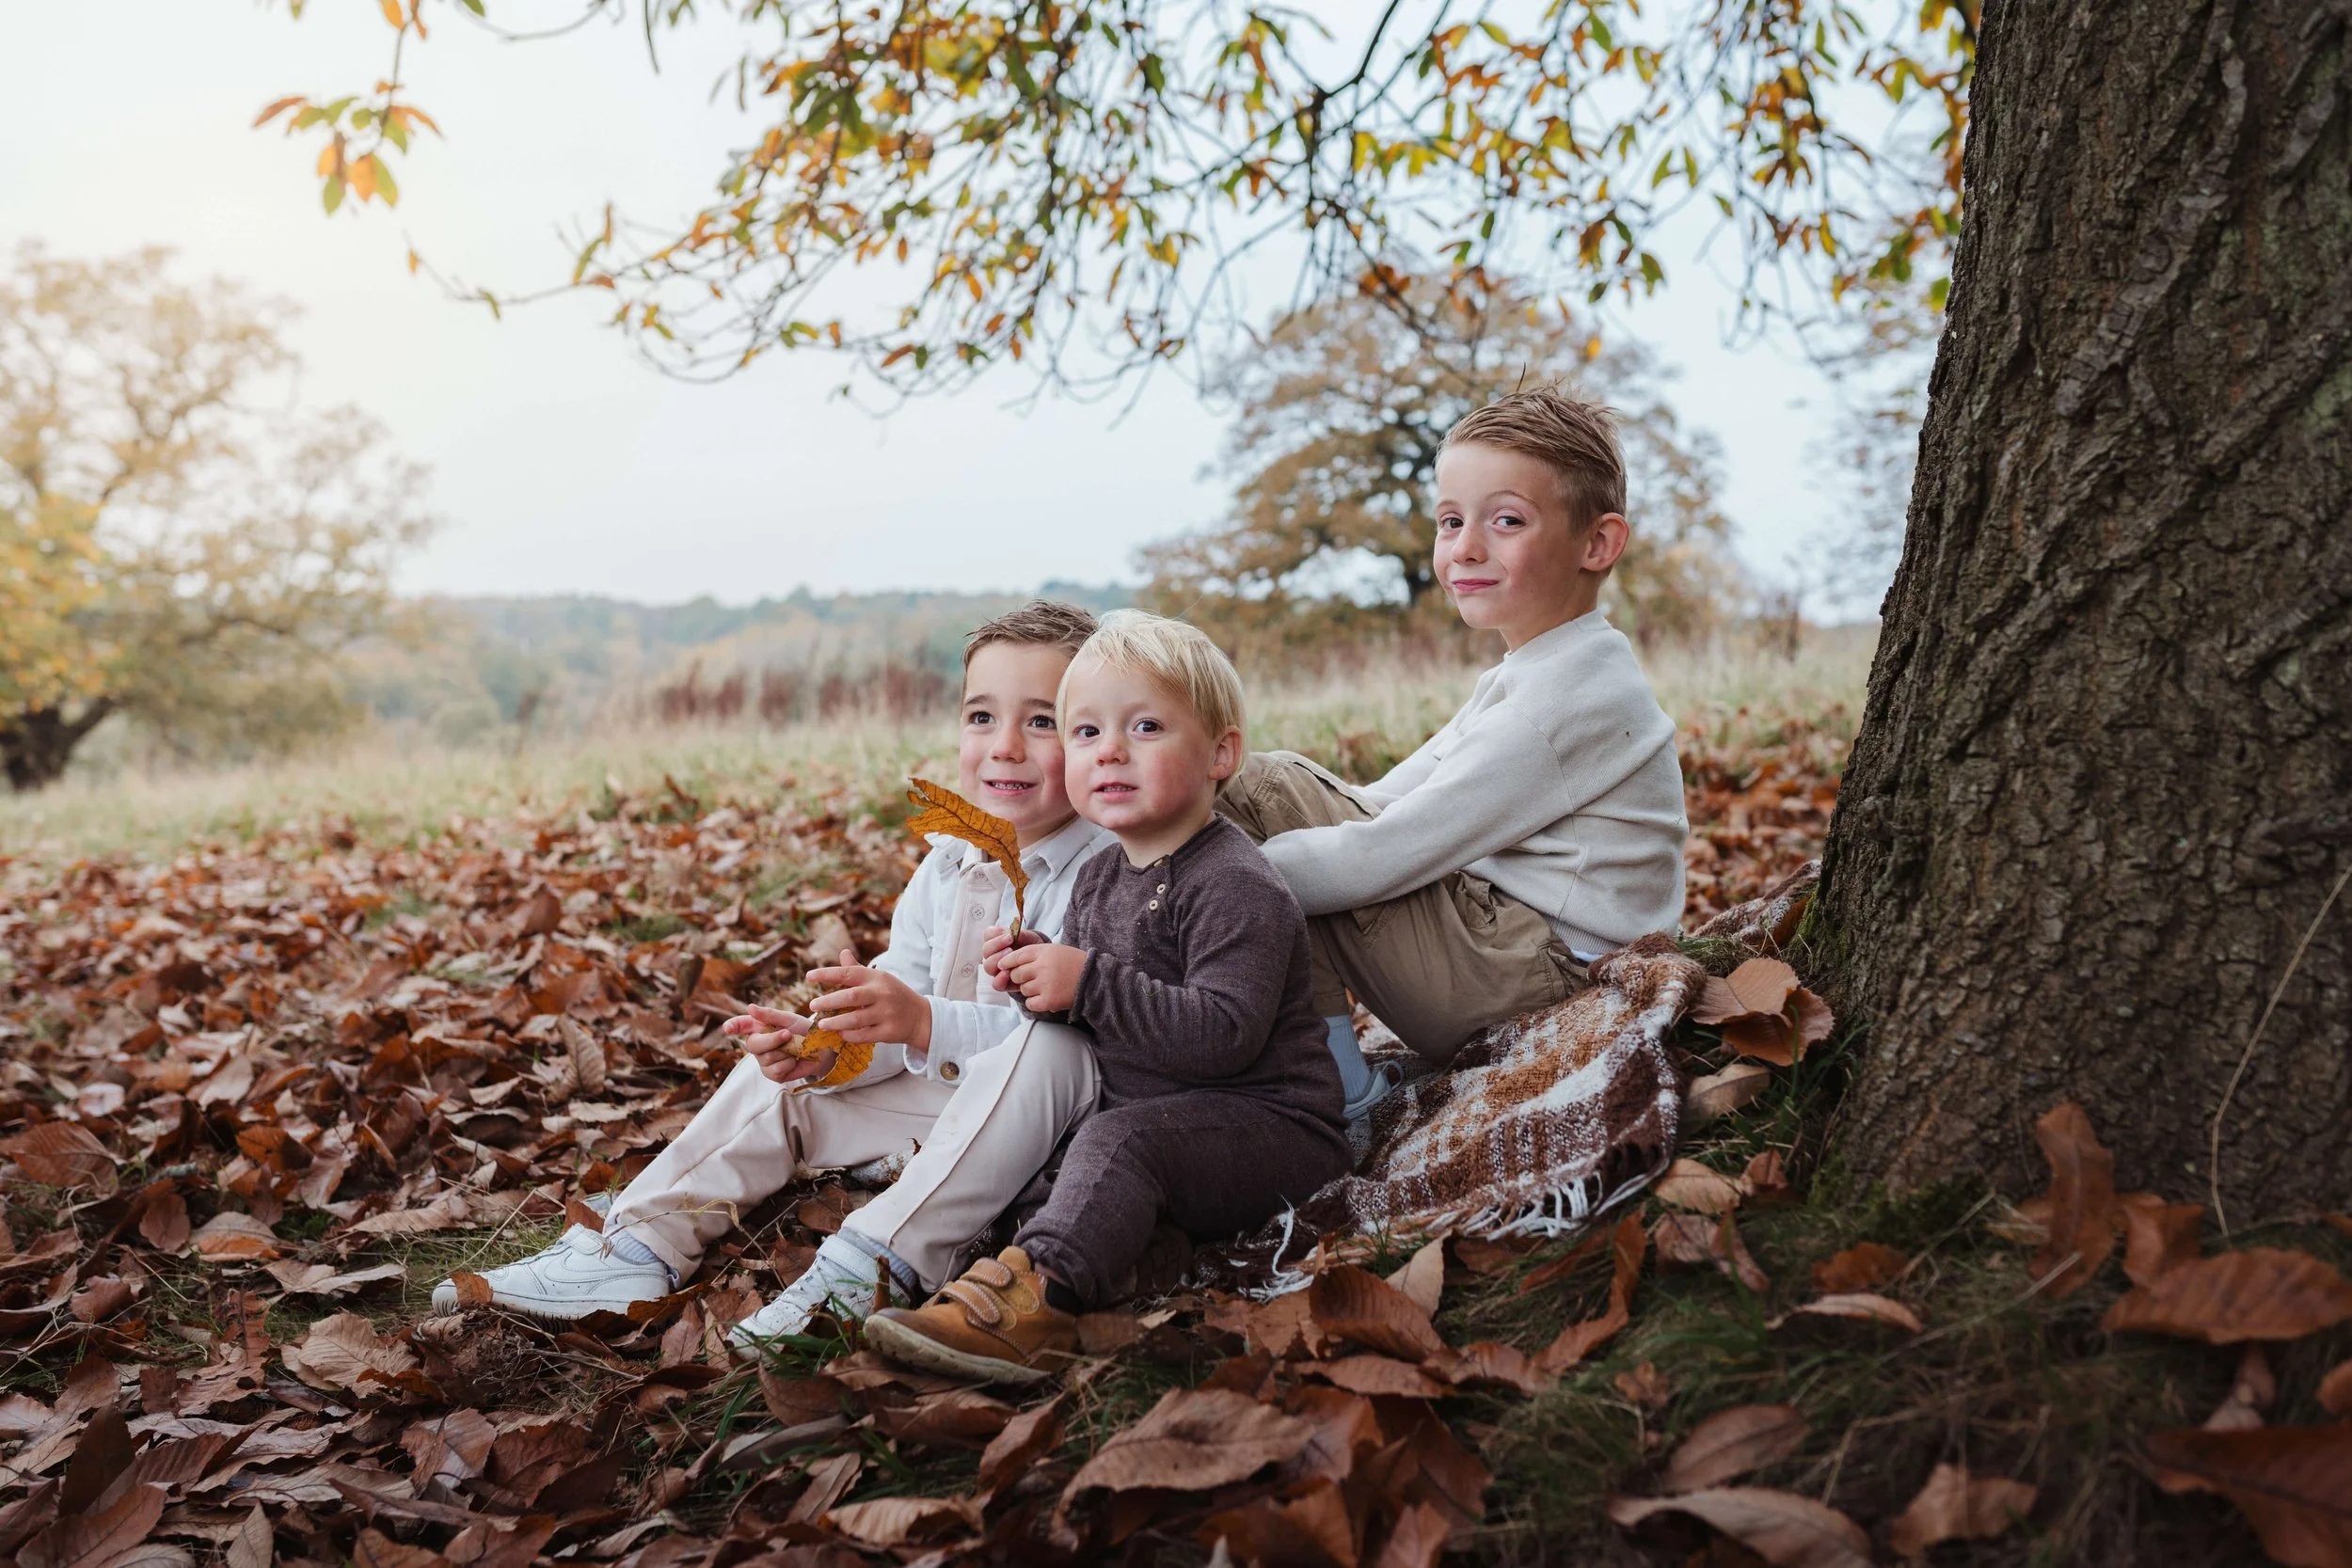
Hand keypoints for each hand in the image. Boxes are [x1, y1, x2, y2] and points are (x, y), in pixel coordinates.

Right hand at [721, 1004, 835, 1085]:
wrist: (821, 1048)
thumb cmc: (803, 1030)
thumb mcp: (788, 1019)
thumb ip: (769, 1015)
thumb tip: (749, 1007)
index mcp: (757, 1028)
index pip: (740, 1025)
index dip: (732, 1026)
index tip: (727, 1029)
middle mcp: (757, 1045)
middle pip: (753, 1045)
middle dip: (773, 1040)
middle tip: (788, 1034)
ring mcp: (763, 1061)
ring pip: (768, 1058)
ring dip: (786, 1052)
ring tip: (795, 1048)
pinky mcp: (772, 1074)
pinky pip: (776, 1070)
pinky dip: (789, 1063)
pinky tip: (794, 1059)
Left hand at [806, 948, 932, 1051]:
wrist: (920, 1017)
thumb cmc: (893, 995)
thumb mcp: (879, 979)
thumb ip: (858, 969)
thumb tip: (843, 953)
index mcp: (876, 977)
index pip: (849, 972)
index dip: (827, 974)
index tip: (809, 977)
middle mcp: (882, 993)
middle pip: (851, 997)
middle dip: (828, 1001)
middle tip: (812, 1006)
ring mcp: (887, 1013)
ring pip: (856, 1019)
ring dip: (836, 1022)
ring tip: (821, 1024)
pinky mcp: (889, 1031)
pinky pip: (864, 1035)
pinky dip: (850, 1035)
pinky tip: (841, 1034)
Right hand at [982, 925, 1045, 991]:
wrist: (1041, 964)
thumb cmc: (1033, 949)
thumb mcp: (1030, 939)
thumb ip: (1023, 935)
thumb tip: (1016, 933)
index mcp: (997, 941)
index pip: (988, 935)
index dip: (996, 934)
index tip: (1009, 934)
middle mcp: (993, 955)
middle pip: (986, 950)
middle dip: (997, 945)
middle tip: (1010, 945)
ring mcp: (996, 970)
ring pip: (988, 966)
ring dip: (997, 960)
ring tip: (1011, 958)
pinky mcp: (1002, 983)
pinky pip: (995, 983)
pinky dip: (1000, 978)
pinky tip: (1007, 974)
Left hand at [997, 941, 1084, 1012]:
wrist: (1095, 980)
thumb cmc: (1074, 964)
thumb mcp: (1055, 950)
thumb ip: (1034, 954)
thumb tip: (1008, 964)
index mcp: (1044, 951)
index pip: (1016, 956)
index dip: (1007, 962)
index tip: (1003, 966)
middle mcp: (1042, 967)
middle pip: (1016, 974)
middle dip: (1020, 978)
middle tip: (1032, 979)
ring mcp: (1045, 984)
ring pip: (1023, 989)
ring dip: (1030, 990)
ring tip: (1045, 987)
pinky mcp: (1049, 1000)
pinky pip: (1030, 1003)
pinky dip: (1035, 1002)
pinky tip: (1045, 997)